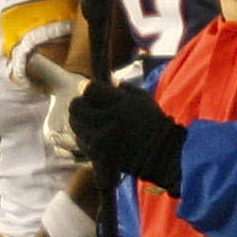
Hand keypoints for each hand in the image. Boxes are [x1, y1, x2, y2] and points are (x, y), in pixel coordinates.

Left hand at [70, 83, 186, 192]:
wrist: (161, 157)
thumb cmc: (154, 124)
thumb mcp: (143, 99)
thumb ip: (123, 88)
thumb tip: (106, 79)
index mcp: (121, 103)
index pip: (88, 89)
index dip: (87, 89)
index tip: (88, 91)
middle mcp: (109, 120)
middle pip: (76, 106)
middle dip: (80, 104)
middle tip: (87, 107)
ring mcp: (101, 139)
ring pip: (76, 124)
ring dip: (80, 121)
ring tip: (93, 123)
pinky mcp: (98, 155)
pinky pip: (81, 142)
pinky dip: (85, 138)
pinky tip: (96, 138)